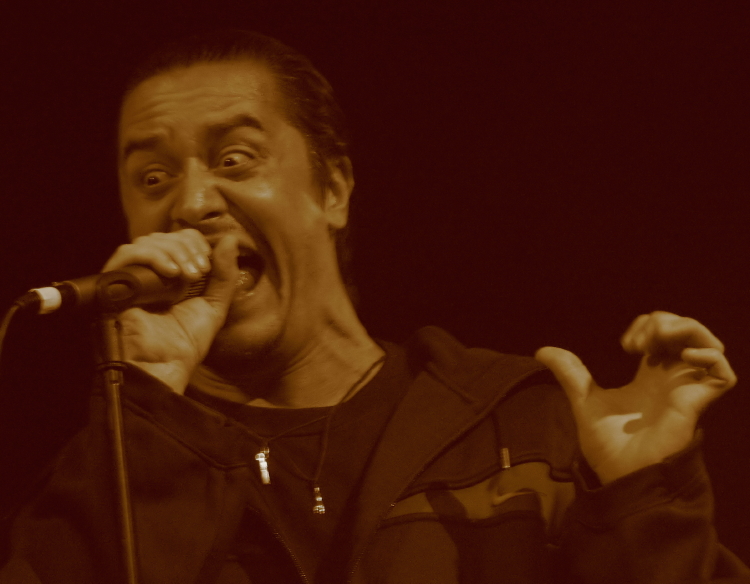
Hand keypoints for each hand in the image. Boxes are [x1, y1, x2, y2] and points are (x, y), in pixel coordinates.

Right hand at [102, 229, 238, 393]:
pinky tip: (170, 273)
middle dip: (187, 248)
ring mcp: (129, 277)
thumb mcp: (214, 305)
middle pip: (164, 236)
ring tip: (187, 276)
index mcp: (171, 275)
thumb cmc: (184, 344)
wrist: (161, 368)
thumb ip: (224, 274)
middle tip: (199, 272)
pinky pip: (127, 254)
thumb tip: (230, 240)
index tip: (208, 265)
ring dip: (173, 252)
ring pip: (147, 242)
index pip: (179, 238)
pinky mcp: (111, 283)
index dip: (195, 244)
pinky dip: (153, 257)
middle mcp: (148, 273)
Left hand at [535, 312, 736, 483]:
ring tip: (657, 343)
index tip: (626, 345)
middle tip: (637, 343)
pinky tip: (682, 357)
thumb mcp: (584, 400)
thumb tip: (541, 350)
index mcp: (650, 375)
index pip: (663, 333)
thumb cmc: (609, 445)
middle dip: (663, 321)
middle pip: (686, 330)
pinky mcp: (698, 402)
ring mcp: (688, 389)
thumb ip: (569, 373)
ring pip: (709, 342)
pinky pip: (724, 372)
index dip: (647, 325)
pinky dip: (708, 355)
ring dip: (684, 329)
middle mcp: (672, 378)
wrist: (622, 474)